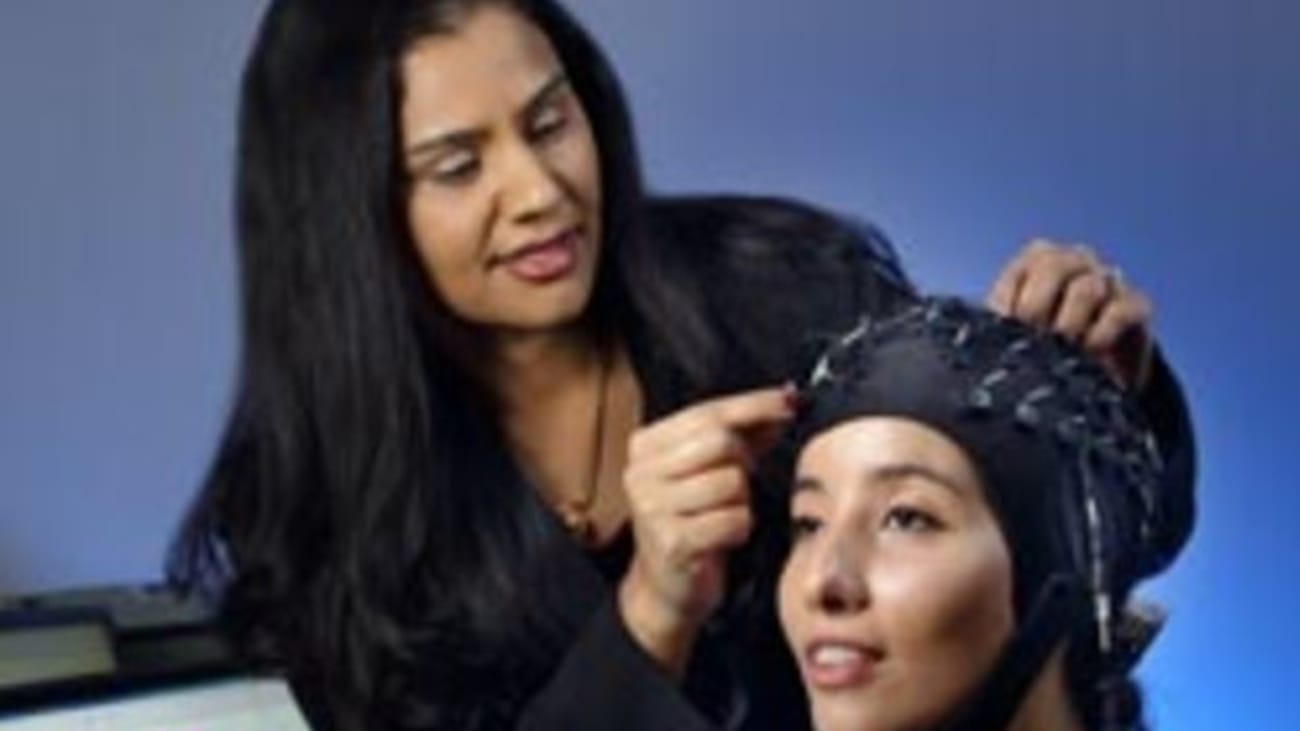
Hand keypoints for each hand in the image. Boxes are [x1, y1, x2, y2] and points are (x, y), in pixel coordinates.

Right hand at [618, 386, 794, 675]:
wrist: (666, 587)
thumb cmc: (693, 522)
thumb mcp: (710, 470)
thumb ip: (743, 434)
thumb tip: (785, 400)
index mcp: (645, 445)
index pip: (708, 412)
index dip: (753, 405)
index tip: (788, 400)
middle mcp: (641, 472)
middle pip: (720, 442)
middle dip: (744, 461)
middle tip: (739, 482)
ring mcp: (652, 508)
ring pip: (732, 482)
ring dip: (742, 501)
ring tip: (723, 515)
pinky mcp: (672, 542)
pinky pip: (734, 520)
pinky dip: (740, 529)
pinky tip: (723, 538)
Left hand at [988, 239, 1154, 388]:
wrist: (1090, 378)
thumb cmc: (1042, 349)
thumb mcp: (1011, 334)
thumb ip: (998, 320)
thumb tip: (985, 323)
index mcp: (1038, 261)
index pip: (1022, 265)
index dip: (1010, 299)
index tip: (1004, 329)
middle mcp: (1074, 262)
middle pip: (1054, 264)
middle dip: (1036, 306)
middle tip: (1032, 337)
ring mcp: (1108, 280)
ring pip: (1087, 287)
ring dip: (1068, 323)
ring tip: (1058, 351)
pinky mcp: (1136, 305)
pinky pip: (1122, 309)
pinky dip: (1101, 333)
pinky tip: (1089, 353)